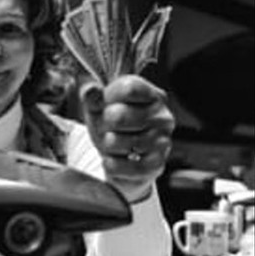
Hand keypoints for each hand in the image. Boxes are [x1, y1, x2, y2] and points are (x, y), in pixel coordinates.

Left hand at [80, 75, 174, 202]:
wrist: (119, 155)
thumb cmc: (111, 124)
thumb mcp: (98, 105)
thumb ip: (92, 95)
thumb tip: (91, 90)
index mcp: (151, 95)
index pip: (129, 89)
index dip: (108, 97)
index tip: (106, 104)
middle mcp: (163, 117)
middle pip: (119, 116)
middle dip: (104, 124)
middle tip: (109, 128)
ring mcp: (163, 142)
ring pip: (118, 142)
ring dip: (106, 145)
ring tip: (112, 143)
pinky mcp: (157, 165)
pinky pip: (128, 167)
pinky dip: (113, 165)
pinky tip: (110, 160)